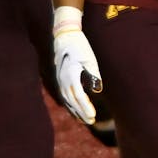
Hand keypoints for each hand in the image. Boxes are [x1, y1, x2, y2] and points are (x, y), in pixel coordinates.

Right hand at [53, 7, 102, 123]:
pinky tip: (75, 110)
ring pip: (67, 99)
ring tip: (84, 120)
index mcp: (70, 75)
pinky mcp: (60, 78)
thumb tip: (97, 90)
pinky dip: (70, 104)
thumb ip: (93, 74)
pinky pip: (64, 95)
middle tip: (91, 121)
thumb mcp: (90, 59)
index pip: (78, 96)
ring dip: (75, 110)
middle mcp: (63, 80)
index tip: (93, 116)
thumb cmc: (80, 46)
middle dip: (81, 112)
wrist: (65, 36)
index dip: (85, 107)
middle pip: (72, 101)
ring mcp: (59, 79)